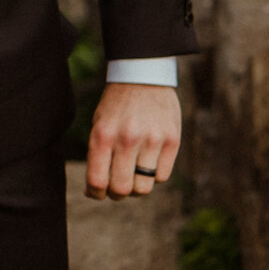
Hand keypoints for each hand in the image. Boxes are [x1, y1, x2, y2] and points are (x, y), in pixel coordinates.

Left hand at [85, 82, 180, 200]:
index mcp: (103, 135)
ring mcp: (152, 140)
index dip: (96, 194)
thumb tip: (98, 190)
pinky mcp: (172, 140)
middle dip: (117, 194)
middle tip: (118, 188)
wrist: (143, 75)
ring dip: (137, 187)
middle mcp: (127, 139)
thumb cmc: (117, 105)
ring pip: (144, 187)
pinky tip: (150, 162)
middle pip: (122, 190)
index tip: (98, 192)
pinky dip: (154, 175)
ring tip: (135, 175)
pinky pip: (162, 176)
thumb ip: (98, 155)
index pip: (98, 181)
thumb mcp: (99, 125)